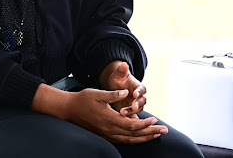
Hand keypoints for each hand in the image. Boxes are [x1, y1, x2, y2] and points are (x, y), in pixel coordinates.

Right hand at [32, 84, 167, 143]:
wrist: (69, 110)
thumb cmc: (83, 99)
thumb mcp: (98, 94)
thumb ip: (113, 94)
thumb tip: (126, 92)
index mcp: (109, 119)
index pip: (132, 125)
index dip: (145, 124)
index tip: (156, 120)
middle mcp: (109, 129)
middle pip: (134, 135)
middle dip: (150, 133)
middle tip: (164, 131)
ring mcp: (107, 134)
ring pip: (129, 140)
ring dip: (144, 138)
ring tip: (156, 135)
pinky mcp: (105, 135)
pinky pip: (123, 140)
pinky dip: (134, 139)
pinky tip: (140, 137)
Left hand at [99, 61, 145, 116]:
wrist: (115, 87)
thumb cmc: (118, 79)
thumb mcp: (118, 74)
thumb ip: (121, 70)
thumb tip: (124, 64)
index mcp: (137, 86)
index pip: (142, 89)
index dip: (139, 91)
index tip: (135, 93)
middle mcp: (139, 96)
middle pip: (142, 101)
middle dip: (137, 104)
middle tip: (132, 106)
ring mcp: (135, 105)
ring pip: (137, 110)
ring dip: (131, 112)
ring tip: (122, 113)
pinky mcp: (131, 112)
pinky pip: (133, 117)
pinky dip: (131, 121)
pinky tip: (125, 123)